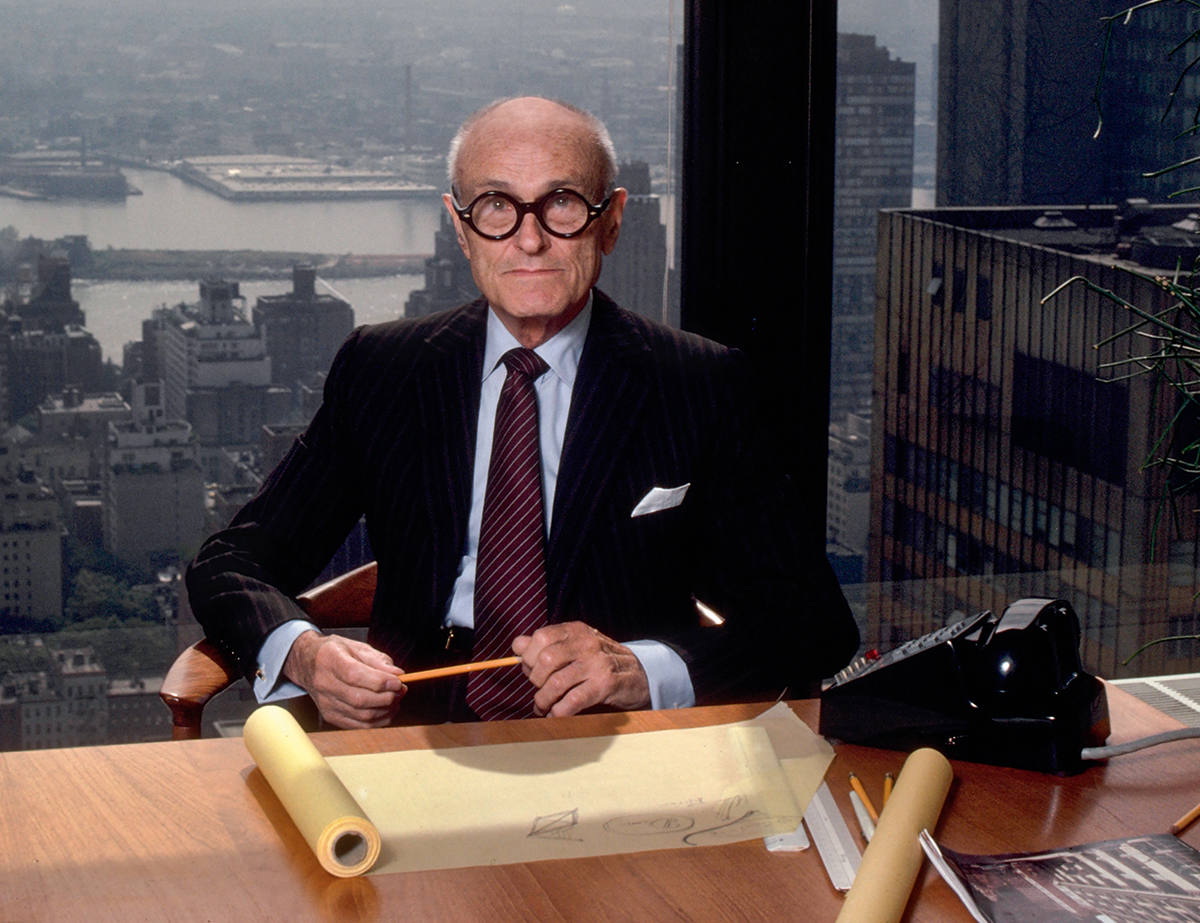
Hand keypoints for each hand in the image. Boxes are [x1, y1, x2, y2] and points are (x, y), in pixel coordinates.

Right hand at [283, 630, 404, 728]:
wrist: (309, 664)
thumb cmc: (335, 653)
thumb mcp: (357, 647)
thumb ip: (378, 660)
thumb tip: (397, 674)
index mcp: (329, 660)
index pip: (354, 675)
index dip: (379, 681)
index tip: (398, 681)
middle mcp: (324, 683)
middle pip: (359, 699)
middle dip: (387, 697)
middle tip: (401, 690)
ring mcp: (325, 703)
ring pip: (361, 715)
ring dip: (386, 710)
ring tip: (396, 699)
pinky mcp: (330, 716)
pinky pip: (358, 725)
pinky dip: (378, 721)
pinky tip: (387, 710)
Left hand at [512, 621, 650, 716]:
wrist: (639, 675)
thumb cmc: (600, 662)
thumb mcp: (575, 646)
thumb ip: (546, 645)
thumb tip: (517, 645)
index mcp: (576, 631)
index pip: (541, 637)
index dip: (528, 656)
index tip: (529, 670)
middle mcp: (587, 643)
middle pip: (546, 660)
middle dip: (535, 681)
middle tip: (537, 691)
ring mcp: (597, 664)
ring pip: (556, 683)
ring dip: (544, 700)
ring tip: (543, 707)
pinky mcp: (605, 685)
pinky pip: (572, 702)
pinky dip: (558, 712)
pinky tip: (556, 715)